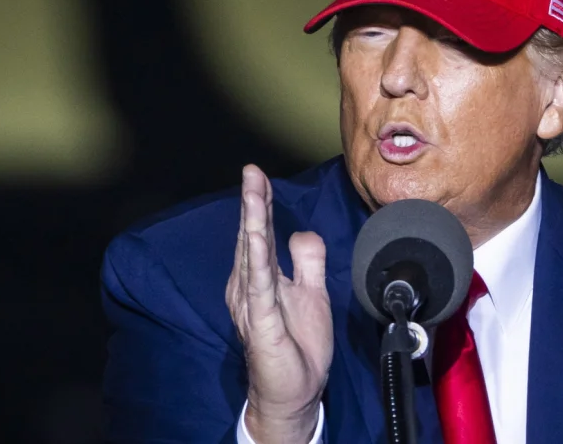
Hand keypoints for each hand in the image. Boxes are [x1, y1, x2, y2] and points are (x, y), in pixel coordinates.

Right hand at [225, 165, 331, 442]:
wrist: (296, 391)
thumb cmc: (299, 345)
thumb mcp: (312, 293)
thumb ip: (307, 261)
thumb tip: (301, 230)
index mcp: (261, 278)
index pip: (262, 233)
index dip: (261, 203)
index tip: (259, 174)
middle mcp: (250, 286)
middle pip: (253, 237)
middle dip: (253, 202)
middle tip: (251, 171)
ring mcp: (253, 303)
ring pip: (253, 254)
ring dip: (252, 221)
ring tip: (251, 192)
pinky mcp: (261, 321)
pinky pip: (259, 285)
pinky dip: (257, 258)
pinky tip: (256, 237)